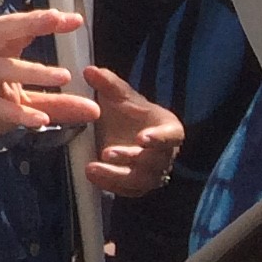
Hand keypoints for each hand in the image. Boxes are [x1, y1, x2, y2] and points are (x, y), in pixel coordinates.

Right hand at [0, 6, 97, 154]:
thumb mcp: (19, 105)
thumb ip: (55, 105)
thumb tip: (96, 109)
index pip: (16, 28)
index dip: (41, 19)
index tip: (74, 18)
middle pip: (0, 31)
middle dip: (29, 23)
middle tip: (58, 20)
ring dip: (31, 70)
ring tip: (63, 77)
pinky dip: (14, 110)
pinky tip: (39, 119)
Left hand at [78, 64, 183, 197]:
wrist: (125, 131)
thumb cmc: (129, 112)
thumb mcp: (119, 96)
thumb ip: (108, 84)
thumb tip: (89, 70)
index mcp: (169, 130)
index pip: (171, 136)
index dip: (159, 138)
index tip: (142, 138)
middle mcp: (165, 154)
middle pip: (154, 161)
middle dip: (131, 158)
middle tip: (107, 152)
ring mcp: (153, 172)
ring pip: (141, 180)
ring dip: (118, 176)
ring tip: (92, 168)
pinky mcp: (139, 185)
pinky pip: (130, 191)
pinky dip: (113, 186)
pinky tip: (93, 177)